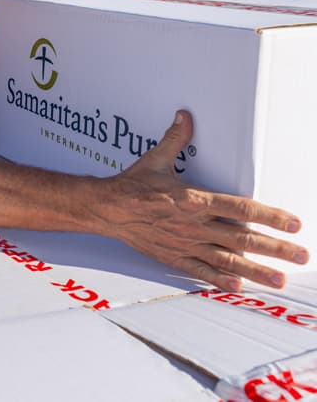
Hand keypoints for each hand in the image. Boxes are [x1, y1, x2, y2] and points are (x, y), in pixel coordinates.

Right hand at [99, 110, 306, 291]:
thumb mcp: (155, 159)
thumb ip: (175, 139)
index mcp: (193, 199)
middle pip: (242, 238)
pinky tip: (239, 286)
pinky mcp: (172, 256)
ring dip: (256, 270)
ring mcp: (184, 243)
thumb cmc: (132, 185)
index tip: (293, 223)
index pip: (240, 209)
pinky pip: (200, 271)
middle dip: (275, 248)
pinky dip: (220, 279)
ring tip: (279, 279)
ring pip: (227, 259)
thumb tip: (184, 116)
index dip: (270, 216)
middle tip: (301, 254)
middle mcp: (193, 224)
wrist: (105, 208)